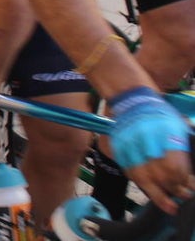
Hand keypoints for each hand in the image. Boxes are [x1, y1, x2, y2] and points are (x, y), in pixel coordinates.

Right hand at [110, 86, 193, 212]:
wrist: (132, 100)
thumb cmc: (161, 114)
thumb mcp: (180, 127)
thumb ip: (184, 151)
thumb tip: (189, 179)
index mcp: (165, 132)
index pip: (174, 167)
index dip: (183, 182)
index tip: (189, 188)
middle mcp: (146, 139)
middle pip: (160, 175)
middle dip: (174, 190)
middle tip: (182, 197)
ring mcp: (130, 144)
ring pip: (143, 177)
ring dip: (158, 194)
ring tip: (169, 206)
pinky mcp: (119, 148)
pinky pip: (130, 172)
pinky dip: (142, 184)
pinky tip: (151, 190)